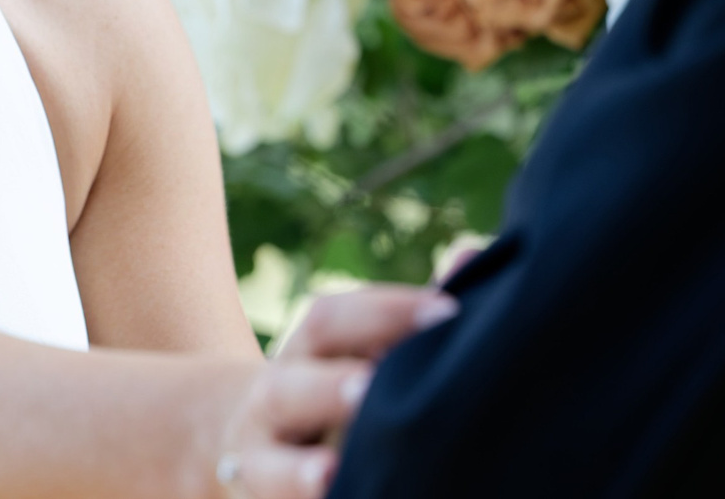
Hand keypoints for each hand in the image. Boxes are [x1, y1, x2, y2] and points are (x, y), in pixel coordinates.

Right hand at [213, 286, 456, 498]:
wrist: (252, 443)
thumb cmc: (337, 386)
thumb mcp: (362, 348)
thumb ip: (412, 317)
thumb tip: (471, 253)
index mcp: (308, 351)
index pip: (332, 319)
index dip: (386, 312)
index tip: (448, 311)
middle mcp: (275, 397)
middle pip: (292, 385)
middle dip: (331, 387)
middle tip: (371, 387)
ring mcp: (260, 458)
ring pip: (270, 464)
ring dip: (300, 470)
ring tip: (330, 472)